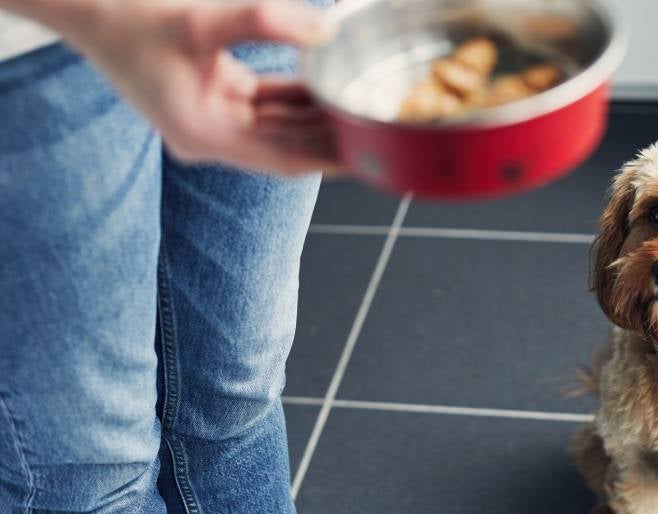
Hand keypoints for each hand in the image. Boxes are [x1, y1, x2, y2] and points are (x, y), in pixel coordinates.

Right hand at [28, 0, 341, 173]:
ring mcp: (214, 118)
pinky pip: (268, 103)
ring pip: (281, 125)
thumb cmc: (131, 14)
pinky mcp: (216, 97)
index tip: (369, 151)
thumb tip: (326, 28)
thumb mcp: (203, 19)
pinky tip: (328, 83)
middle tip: (378, 126)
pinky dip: (297, 95)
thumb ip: (267, 22)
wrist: (85, 5)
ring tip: (361, 105)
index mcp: (205, 135)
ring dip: (317, 116)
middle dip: (331, 136)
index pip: (285, 159)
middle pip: (288, 145)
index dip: (330, 157)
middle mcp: (212, 136)